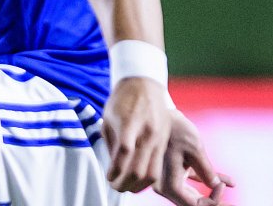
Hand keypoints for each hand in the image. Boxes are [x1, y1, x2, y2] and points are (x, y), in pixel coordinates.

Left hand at [102, 77, 171, 191]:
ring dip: (138, 186)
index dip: (115, 171)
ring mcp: (158, 138)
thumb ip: (111, 144)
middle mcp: (147, 132)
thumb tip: (113, 169)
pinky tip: (138, 179)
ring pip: (152, 173)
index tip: (109, 178)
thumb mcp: (108, 118)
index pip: (123, 154)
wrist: (144, 84)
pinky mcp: (164, 141)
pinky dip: (148, 177)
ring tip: (126, 187)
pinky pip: (158, 166)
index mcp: (129, 123)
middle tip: (116, 187)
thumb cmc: (122, 101)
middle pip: (139, 169)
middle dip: (125, 184)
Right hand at [153, 110, 234, 205]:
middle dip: (213, 201)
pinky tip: (226, 181)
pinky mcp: (173, 170)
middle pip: (192, 202)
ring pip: (193, 194)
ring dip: (212, 193)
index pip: (193, 205)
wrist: (161, 112)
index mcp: (167, 183)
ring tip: (229, 190)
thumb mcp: (195, 149)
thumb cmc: (175, 128)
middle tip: (230, 201)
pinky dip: (207, 181)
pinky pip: (192, 181)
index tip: (221, 185)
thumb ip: (206, 171)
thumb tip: (216, 186)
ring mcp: (168, 178)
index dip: (211, 200)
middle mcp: (164, 184)